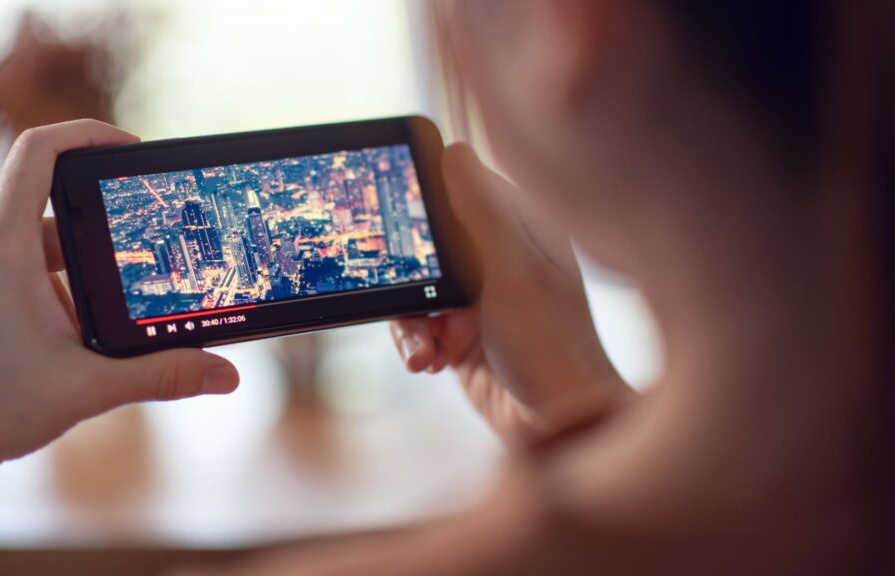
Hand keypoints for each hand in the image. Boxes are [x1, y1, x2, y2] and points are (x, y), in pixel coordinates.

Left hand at [0, 120, 238, 575]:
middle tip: (123, 291)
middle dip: (91, 255)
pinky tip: (36, 355)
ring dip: (58, 287)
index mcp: (0, 246)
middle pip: (45, 220)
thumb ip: (161, 376)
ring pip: (18, 256)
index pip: (39, 152)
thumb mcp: (86, 389)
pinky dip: (25, 302)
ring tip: (75, 342)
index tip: (126, 147)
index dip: (87, 135)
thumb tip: (224, 375)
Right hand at [391, 145, 630, 444]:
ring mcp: (477, 295)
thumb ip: (480, 216)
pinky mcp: (458, 332)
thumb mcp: (513, 274)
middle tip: (418, 302)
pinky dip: (416, 343)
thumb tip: (452, 151)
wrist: (556, 427)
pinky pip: (416, 323)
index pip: (460, 187)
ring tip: (428, 350)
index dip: (424, 199)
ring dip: (412, 320)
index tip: (396, 219)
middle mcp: (498, 255)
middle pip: (427, 241)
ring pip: (414, 286)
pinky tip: (430, 362)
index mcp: (522, 227)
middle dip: (412, 277)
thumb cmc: (552, 347)